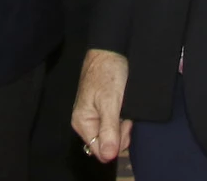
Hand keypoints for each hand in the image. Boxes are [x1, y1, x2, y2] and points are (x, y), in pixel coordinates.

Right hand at [71, 49, 131, 163]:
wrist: (110, 50)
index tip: (123, 125)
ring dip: (123, 125)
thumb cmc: (107, 74)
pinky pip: (114, 124)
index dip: (116, 143)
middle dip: (121, 133)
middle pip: (107, 144)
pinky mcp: (102, 110)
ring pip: (113, 134)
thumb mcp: (110, 103)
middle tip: (125, 114)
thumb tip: (108, 157)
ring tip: (124, 107)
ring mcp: (94, 116)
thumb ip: (109, 130)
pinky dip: (122, 119)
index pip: (100, 151)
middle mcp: (86, 122)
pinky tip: (124, 107)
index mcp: (82, 123)